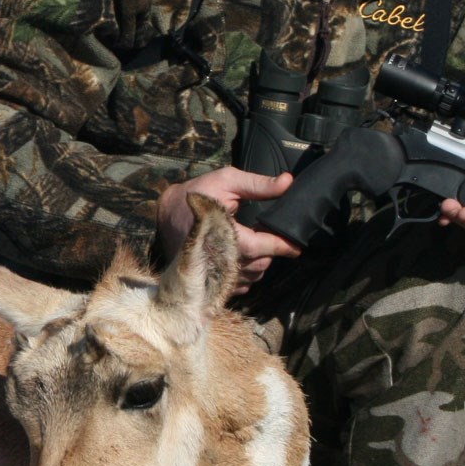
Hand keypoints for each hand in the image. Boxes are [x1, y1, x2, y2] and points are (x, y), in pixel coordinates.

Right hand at [157, 167, 300, 293]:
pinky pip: (240, 285)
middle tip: (267, 234)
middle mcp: (218, 259)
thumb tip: (288, 182)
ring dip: (260, 262)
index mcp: (224, 234)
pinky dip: (247, 273)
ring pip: (252, 276)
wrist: (167, 214)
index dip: (282, 246)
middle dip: (270, 251)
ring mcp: (213, 273)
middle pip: (260, 264)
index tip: (297, 247)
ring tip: (253, 243)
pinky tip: (241, 256)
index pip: (262, 247)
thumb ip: (258, 184)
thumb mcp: (227, 181)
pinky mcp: (210, 282)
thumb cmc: (197, 194)